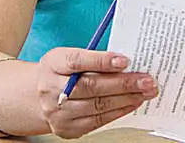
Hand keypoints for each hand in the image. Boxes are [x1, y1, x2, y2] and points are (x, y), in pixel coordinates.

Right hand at [37, 48, 157, 138]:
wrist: (39, 96)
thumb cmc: (61, 72)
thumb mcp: (70, 57)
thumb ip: (93, 58)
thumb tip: (127, 62)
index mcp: (53, 64)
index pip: (77, 61)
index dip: (102, 61)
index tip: (125, 60)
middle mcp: (51, 89)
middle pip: (90, 86)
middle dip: (123, 83)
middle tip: (146, 80)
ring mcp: (58, 112)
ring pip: (97, 105)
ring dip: (127, 98)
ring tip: (145, 91)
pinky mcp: (67, 128)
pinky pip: (98, 120)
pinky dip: (119, 111)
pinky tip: (132, 103)